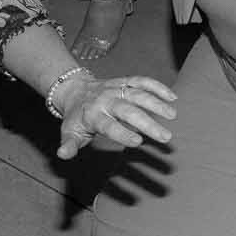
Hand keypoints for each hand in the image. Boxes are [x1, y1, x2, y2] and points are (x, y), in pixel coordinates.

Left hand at [52, 72, 177, 159]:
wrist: (74, 89)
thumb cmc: (76, 117)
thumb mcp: (69, 133)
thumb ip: (69, 145)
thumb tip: (62, 155)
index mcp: (93, 115)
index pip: (109, 125)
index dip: (122, 133)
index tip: (138, 142)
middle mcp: (106, 100)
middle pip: (128, 110)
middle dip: (148, 123)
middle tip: (166, 137)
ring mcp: (116, 89)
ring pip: (138, 93)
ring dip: (156, 102)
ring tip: (172, 115)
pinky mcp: (124, 81)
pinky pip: (141, 81)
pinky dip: (157, 86)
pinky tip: (172, 97)